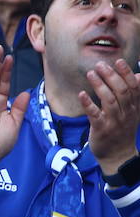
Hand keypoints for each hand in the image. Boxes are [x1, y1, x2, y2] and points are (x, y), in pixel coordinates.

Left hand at [82, 58, 139, 174]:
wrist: (118, 155)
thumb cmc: (123, 129)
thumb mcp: (134, 112)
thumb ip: (136, 94)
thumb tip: (139, 75)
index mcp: (134, 107)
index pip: (133, 87)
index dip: (126, 73)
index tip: (118, 61)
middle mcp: (126, 113)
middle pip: (121, 91)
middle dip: (111, 76)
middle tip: (100, 64)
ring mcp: (114, 121)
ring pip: (109, 101)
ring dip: (99, 86)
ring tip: (90, 74)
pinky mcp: (101, 129)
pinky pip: (95, 115)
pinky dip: (88, 104)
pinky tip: (81, 94)